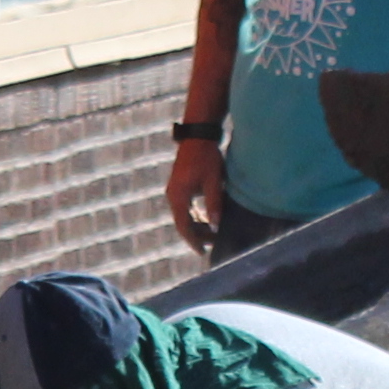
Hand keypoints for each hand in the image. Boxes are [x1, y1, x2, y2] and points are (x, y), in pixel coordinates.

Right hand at [165, 136, 229, 251]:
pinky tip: (206, 219)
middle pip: (183, 223)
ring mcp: (174, 191)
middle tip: (213, 243)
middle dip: (197, 235)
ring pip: (184, 215)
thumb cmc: (207, 157)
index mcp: (179, 196)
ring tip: (212, 232)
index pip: (184, 226)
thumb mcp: (213, 181)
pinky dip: (195, 216)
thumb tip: (215, 226)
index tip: (203, 252)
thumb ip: (214, 204)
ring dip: (196, 225)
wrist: (198, 136)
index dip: (193, 241)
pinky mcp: (179, 186)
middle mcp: (173, 195)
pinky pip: (185, 207)